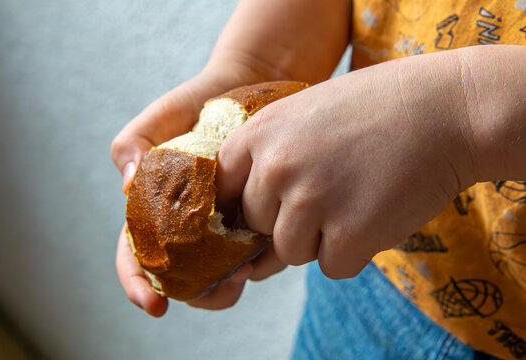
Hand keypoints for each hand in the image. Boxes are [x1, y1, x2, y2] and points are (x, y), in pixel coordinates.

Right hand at [111, 70, 283, 314]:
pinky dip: (258, 261)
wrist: (245, 87)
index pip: (136, 257)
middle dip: (197, 295)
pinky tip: (265, 253)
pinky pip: (253, 249)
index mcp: (154, 210)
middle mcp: (186, 225)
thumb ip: (133, 144)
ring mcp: (220, 224)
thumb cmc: (195, 103)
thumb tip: (128, 184)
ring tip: (244, 274)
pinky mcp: (252, 217)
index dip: (139, 286)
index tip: (155, 306)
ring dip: (229, 285)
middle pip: (181, 278)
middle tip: (222, 290)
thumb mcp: (159, 118)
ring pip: (219, 273)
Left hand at [217, 53, 476, 278]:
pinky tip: (376, 213)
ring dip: (321, 238)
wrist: (442, 109)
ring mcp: (310, 202)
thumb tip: (252, 256)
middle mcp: (275, 168)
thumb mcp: (304, 118)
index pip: (221, 191)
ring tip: (356, 198)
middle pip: (257, 226)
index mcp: (258, 134)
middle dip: (288, 219)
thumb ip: (269, 170)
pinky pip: (333, 266)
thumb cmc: (372, 112)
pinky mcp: (349, 235)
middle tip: (331, 190)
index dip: (245, 203)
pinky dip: (355, 251)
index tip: (272, 202)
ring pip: (291, 252)